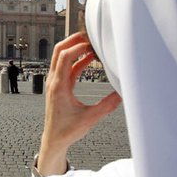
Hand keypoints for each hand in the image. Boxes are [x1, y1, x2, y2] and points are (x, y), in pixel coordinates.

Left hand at [38, 32, 121, 176]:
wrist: (54, 140)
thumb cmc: (67, 131)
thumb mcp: (89, 118)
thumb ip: (107, 106)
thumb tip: (123, 94)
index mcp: (58, 86)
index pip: (64, 57)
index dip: (78, 47)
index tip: (92, 45)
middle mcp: (54, 81)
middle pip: (58, 50)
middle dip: (74, 40)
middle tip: (90, 35)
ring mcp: (55, 82)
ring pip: (61, 57)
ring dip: (75, 48)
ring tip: (93, 45)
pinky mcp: (60, 86)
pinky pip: (67, 67)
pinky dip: (77, 60)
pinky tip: (91, 58)